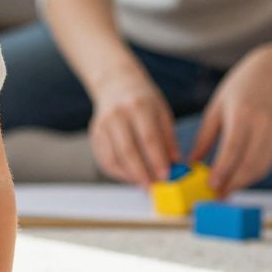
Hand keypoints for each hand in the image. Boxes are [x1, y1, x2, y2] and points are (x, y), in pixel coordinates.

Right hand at [87, 64, 178, 186]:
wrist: (116, 84)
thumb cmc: (143, 99)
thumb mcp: (162, 111)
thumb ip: (169, 137)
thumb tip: (176, 163)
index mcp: (138, 106)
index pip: (148, 137)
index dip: (157, 159)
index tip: (166, 176)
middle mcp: (117, 115)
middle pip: (128, 151)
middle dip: (142, 174)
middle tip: (154, 187)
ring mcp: (102, 126)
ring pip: (113, 158)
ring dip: (129, 176)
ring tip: (144, 184)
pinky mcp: (95, 135)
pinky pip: (104, 160)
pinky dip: (118, 173)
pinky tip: (131, 177)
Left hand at [189, 45, 271, 195]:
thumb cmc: (239, 88)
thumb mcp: (216, 107)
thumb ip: (204, 138)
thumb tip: (191, 164)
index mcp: (242, 114)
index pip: (233, 150)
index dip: (223, 171)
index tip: (211, 187)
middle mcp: (262, 125)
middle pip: (249, 164)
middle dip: (233, 184)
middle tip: (217, 196)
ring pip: (261, 168)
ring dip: (244, 183)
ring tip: (226, 191)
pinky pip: (268, 163)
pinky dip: (254, 175)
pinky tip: (239, 179)